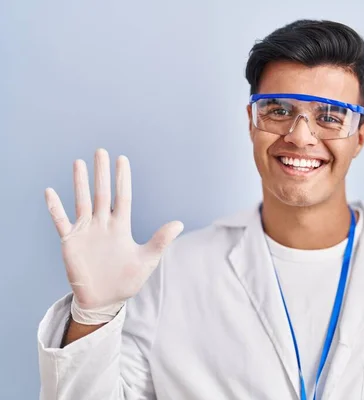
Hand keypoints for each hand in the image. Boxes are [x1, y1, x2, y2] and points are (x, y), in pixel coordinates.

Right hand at [45, 148, 183, 322]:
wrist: (105, 301)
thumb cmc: (126, 280)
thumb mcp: (147, 260)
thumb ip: (161, 240)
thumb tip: (179, 223)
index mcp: (121, 226)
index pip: (122, 197)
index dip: (122, 179)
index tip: (122, 159)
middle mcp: (103, 224)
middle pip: (102, 193)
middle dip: (101, 173)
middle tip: (101, 151)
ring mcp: (86, 232)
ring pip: (82, 202)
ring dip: (79, 183)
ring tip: (79, 163)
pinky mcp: (71, 242)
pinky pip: (61, 222)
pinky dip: (56, 208)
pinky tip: (50, 192)